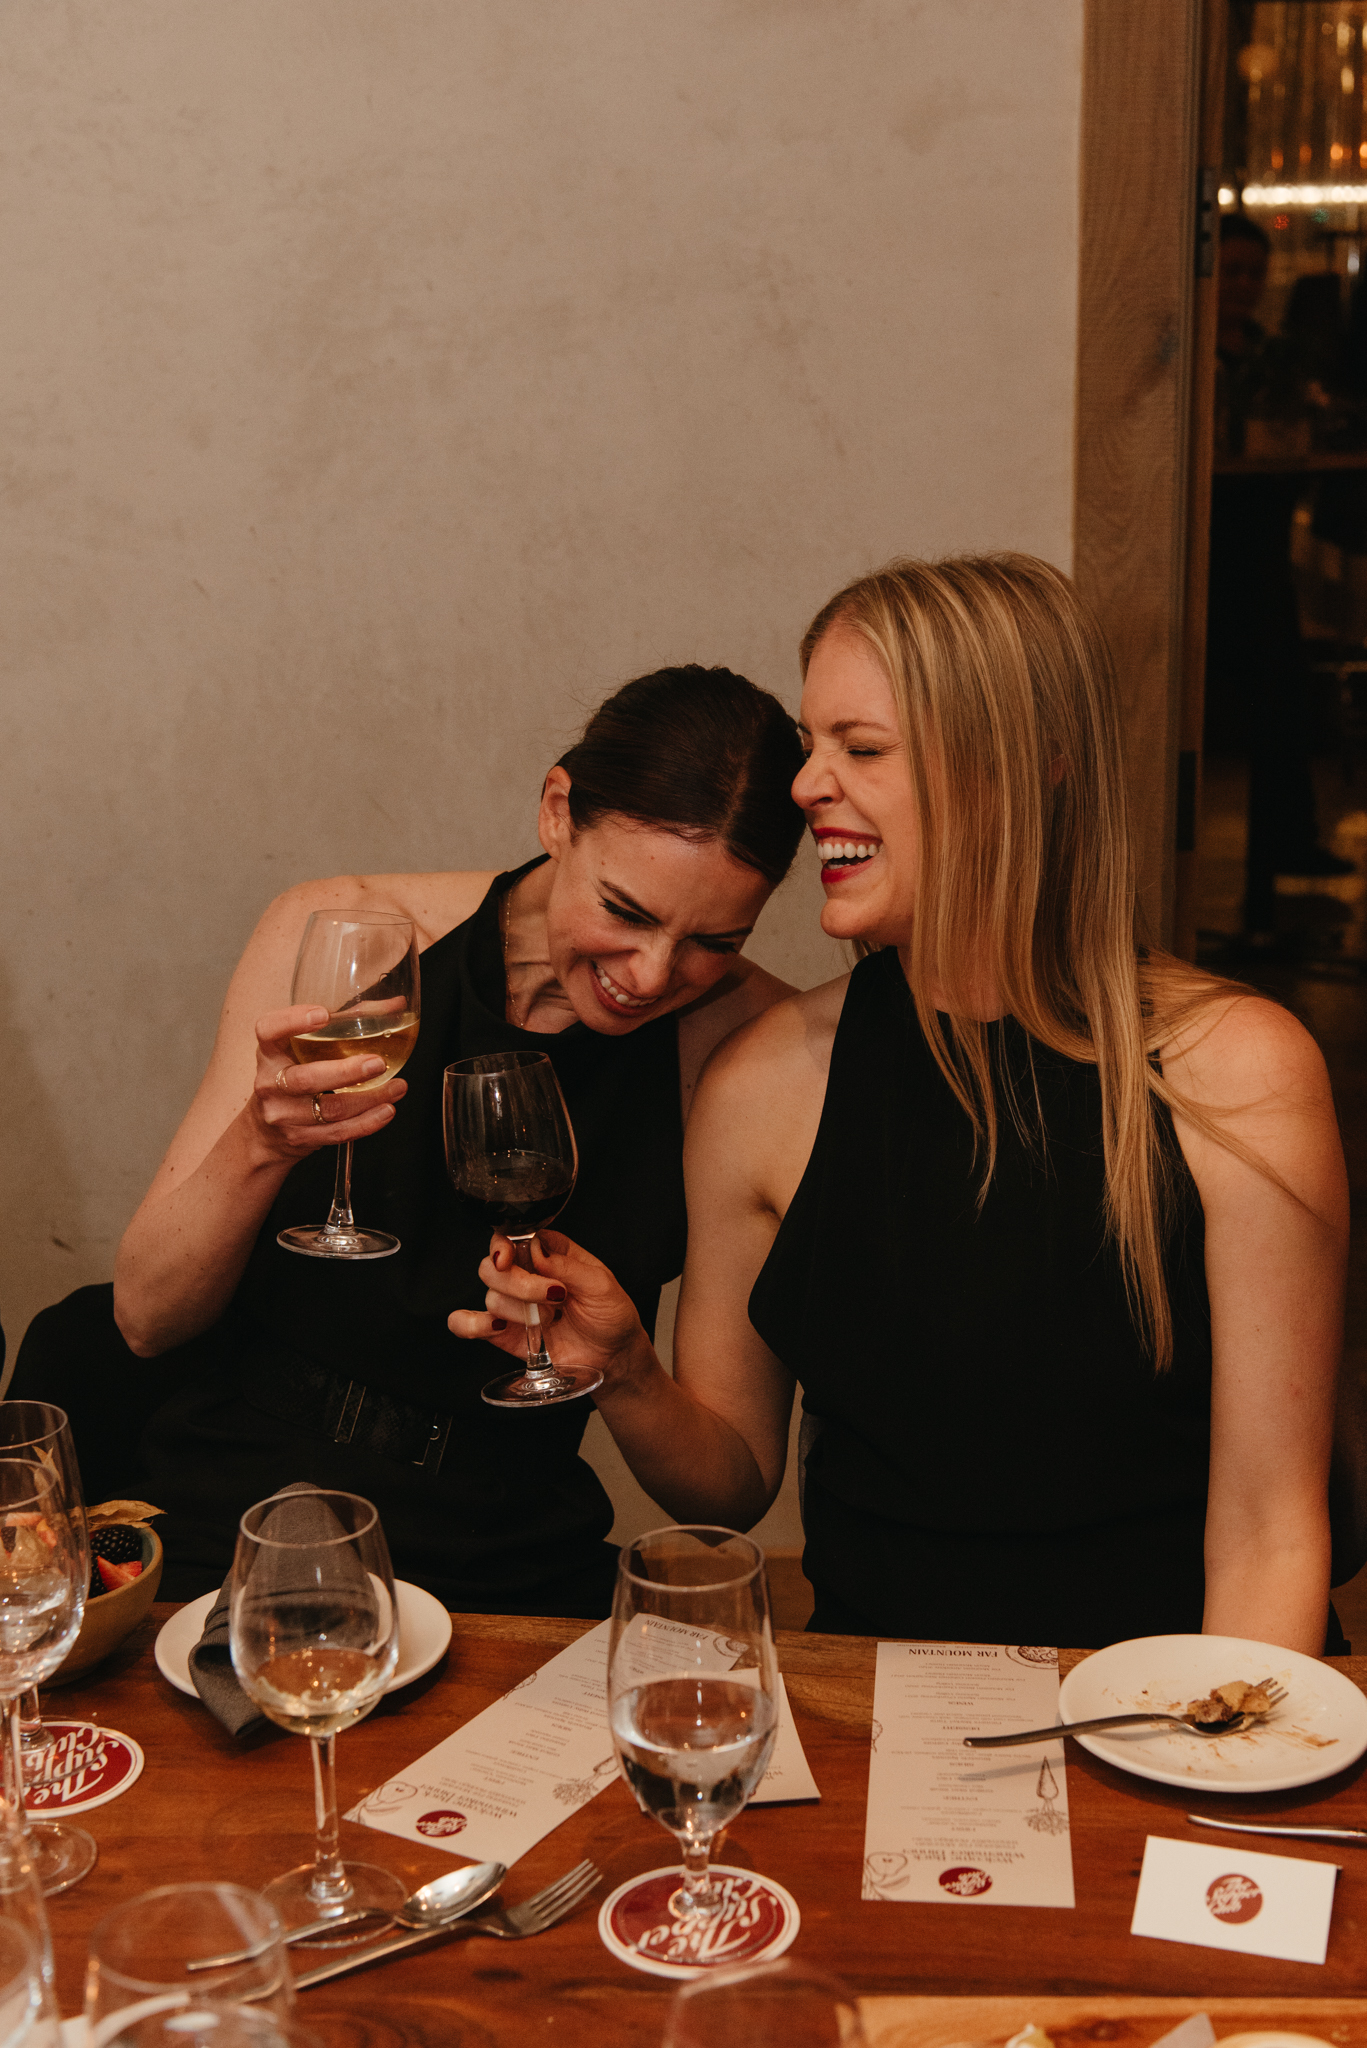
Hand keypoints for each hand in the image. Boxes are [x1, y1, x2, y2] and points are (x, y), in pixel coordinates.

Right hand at [248, 1005, 406, 1163]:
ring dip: (369, 1099)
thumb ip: (348, 1021)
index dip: (293, 1021)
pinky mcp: (298, 1138)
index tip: (323, 1014)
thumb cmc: (293, 1076)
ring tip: (397, 1087)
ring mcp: (283, 1114)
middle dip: (346, 1072)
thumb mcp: (304, 1047)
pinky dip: (366, 1122)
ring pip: (329, 1109)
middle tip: (377, 1063)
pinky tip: (386, 1110)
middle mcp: (270, 1082)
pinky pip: (337, 1132)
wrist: (264, 1133)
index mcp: (270, 1051)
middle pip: (305, 1078)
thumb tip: (395, 1005)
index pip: (269, 1030)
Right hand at [447, 1230, 644, 1388]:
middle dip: (518, 1283)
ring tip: (549, 1320)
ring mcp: (514, 1305)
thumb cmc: (612, 1314)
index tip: (509, 1258)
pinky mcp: (504, 1334)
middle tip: (552, 1296)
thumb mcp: (601, 1284)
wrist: (614, 1356)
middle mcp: (526, 1275)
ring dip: (518, 1311)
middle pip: (494, 1266)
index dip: (504, 1245)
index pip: (512, 1237)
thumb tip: (536, 1251)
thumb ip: (568, 1266)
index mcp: (549, 1253)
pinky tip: (494, 1327)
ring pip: (491, 1296)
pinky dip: (470, 1324)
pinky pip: (468, 1324)